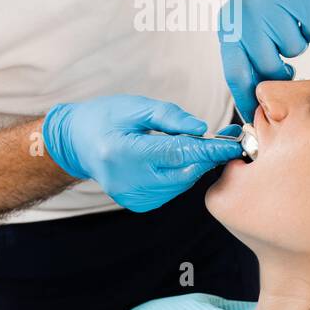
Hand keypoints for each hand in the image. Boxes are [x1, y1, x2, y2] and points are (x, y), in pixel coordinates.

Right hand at [42, 95, 241, 212]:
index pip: (177, 153)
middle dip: (208, 155)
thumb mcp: (135, 106)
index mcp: (125, 153)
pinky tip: (179, 159)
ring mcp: (133, 196)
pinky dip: (182, 174)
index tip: (233, 143)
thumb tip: (201, 128)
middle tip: (225, 138)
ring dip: (196, 164)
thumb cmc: (105, 118)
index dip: (209, 149)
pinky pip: (172, 189)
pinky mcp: (138, 203)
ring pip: (182, 182)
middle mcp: (129, 180)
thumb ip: (169, 117)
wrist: (77, 143)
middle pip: (184, 171)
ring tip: (200, 144)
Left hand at [219, 0, 309, 121]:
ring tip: (289, 24)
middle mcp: (246, 13)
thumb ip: (247, 59)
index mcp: (229, 26)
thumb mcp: (245, 28)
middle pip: (269, 66)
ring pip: (294, 49)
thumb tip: (256, 104)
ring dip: (297, 43)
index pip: (235, 73)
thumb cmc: (265, 5)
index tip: (257, 118)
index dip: (247, 99)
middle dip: (280, 71)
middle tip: (285, 62)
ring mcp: (272, 2)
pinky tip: (302, 14)